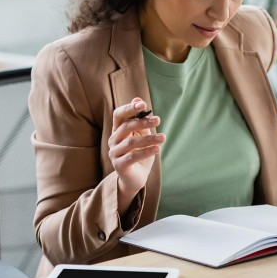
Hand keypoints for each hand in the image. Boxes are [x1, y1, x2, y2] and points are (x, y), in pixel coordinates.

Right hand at [108, 97, 164, 214]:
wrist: (135, 179)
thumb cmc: (140, 154)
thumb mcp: (143, 136)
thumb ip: (141, 120)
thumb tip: (138, 99)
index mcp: (118, 131)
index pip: (118, 115)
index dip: (129, 108)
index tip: (143, 105)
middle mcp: (113, 140)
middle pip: (125, 127)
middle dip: (142, 122)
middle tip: (158, 120)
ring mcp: (114, 153)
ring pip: (131, 142)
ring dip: (149, 138)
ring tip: (163, 138)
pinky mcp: (119, 165)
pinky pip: (133, 156)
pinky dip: (146, 151)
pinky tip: (158, 149)